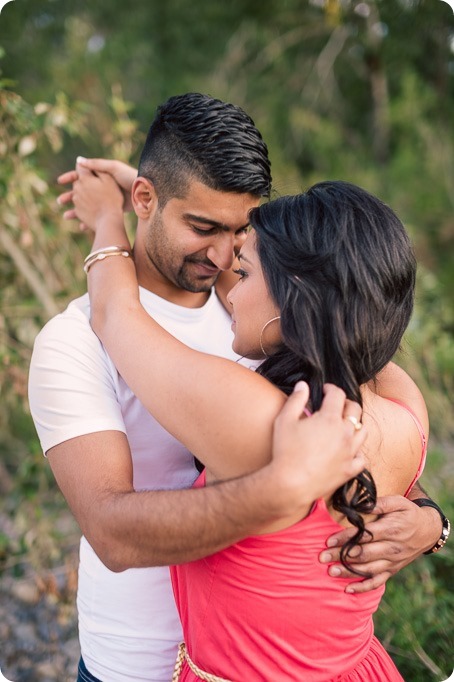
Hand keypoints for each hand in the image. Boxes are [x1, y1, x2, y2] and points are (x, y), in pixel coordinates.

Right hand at [57, 158, 136, 219]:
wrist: (146, 193)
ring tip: (67, 217)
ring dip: (76, 211)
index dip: (70, 177)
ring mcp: (106, 199)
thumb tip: (78, 160)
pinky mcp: (112, 209)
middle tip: (60, 202)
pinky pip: (97, 215)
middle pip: (81, 191)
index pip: (82, 174)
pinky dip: (89, 220)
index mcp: (101, 174)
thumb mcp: (113, 168)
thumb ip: (96, 165)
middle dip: (70, 196)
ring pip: (87, 205)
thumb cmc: (131, 177)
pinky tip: (81, 227)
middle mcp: (102, 186)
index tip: (60, 182)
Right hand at [270, 382, 366, 508]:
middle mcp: (345, 433)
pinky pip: (361, 457)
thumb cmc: (285, 451)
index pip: (338, 395)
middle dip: (346, 403)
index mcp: (329, 418)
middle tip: (335, 405)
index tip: (324, 390)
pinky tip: (348, 450)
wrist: (291, 483)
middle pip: (355, 410)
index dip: (331, 388)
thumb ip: (296, 399)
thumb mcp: (285, 420)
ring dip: (354, 425)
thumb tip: (303, 385)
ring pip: (362, 431)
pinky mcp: (350, 470)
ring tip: (343, 425)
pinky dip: (357, 451)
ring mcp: (350, 452)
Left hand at [319, 495, 442, 592]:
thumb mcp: (398, 502)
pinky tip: (348, 589)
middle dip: (341, 556)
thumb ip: (379, 503)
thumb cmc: (409, 513)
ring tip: (330, 572)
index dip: (345, 538)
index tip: (328, 541)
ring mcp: (392, 562)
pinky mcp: (392, 570)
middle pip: (363, 554)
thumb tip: (360, 503)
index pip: (364, 536)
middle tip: (322, 557)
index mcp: (390, 530)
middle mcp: (391, 548)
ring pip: (367, 570)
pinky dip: (363, 587)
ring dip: (348, 572)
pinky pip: (377, 582)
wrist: (428, 531)